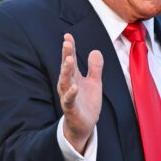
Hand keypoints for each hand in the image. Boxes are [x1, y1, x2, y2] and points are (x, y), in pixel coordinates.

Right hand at [56, 33, 102, 153]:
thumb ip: (95, 68)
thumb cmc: (86, 102)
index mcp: (74, 77)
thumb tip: (96, 51)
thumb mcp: (94, 83)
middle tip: (67, 43)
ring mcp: (68, 96)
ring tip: (68, 59)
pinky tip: (75, 86)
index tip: (68, 35)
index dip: (70, 48)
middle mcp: (68, 84)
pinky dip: (71, 93)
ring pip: (65, 82)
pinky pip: (69, 100)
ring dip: (66, 71)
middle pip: (66, 67)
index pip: (71, 59)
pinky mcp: (71, 108)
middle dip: (66, 55)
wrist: (83, 125)